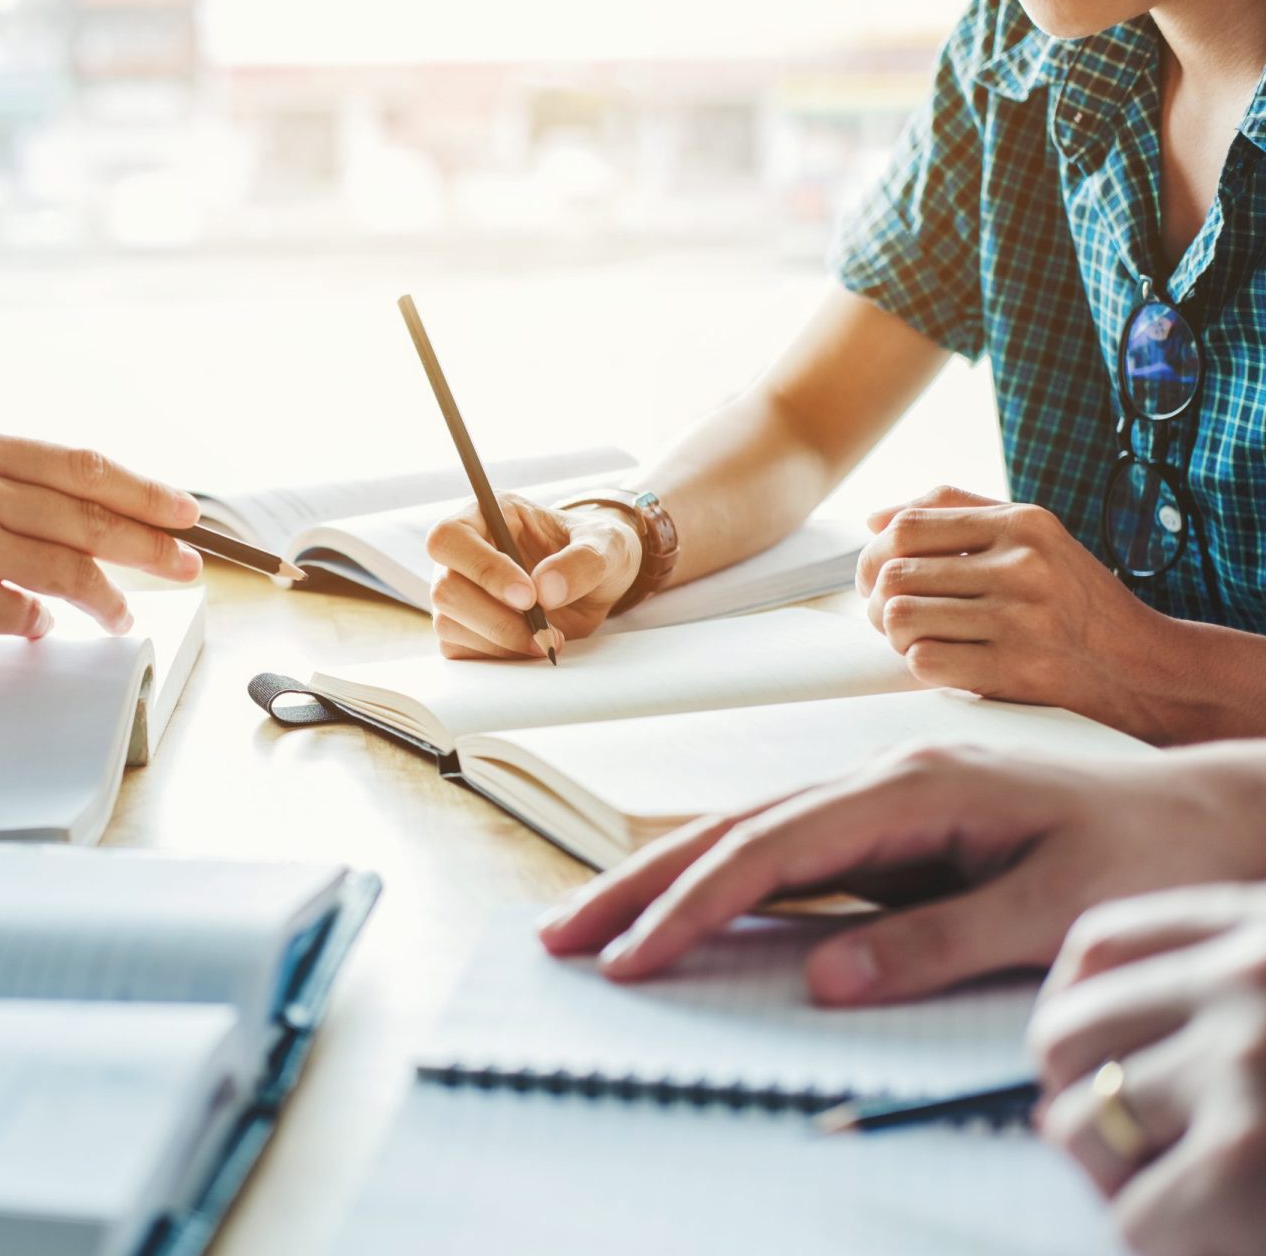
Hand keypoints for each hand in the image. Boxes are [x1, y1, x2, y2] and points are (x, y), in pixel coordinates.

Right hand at [0, 427, 202, 673]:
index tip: (182, 511)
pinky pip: (30, 615)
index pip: (78, 465)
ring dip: (110, 598)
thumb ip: (2, 483)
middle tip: (190, 565)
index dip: (141, 490)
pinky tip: (39, 627)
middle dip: (151, 543)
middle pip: (89, 514)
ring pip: (72, 568)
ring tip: (125, 616)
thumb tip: (97, 507)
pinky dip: (44, 625)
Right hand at [424, 494, 639, 658]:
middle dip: (496, 618)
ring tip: (547, 639)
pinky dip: (497, 656)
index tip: (529, 597)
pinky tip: (530, 648)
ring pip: (448, 624)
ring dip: (500, 641)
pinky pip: (459, 650)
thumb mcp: (608, 545)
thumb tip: (546, 591)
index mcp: (487, 516)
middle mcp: (463, 553)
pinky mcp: (464, 628)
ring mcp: (459, 592)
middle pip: (445, 588)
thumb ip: (583, 560)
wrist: (599, 582)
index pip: (450, 537)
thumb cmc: (596, 549)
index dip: (482, 569)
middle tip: (544, 629)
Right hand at [534, 742, 1265, 1005]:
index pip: (771, 850)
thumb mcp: (1054, 909)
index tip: (631, 960)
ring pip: (746, 829)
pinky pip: (784, 846)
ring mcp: (881, 794)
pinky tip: (686, 906)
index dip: (692, 906)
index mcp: (911, 789)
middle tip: (558, 935)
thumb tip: (825, 978)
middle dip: (638, 883)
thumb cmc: (1144, 853)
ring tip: (592, 921)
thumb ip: (938, 942)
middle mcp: (880, 778)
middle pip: (731, 827)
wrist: (1211, 809)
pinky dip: (721, 877)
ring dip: (664, 876)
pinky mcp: (891, 820)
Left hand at [857, 485, 1172, 736]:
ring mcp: (1020, 619)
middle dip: (877, 601)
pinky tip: (944, 660)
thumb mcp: (1032, 537)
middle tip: (888, 616)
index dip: (873, 554)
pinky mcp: (1015, 669)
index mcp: (1022, 524)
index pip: (909, 527)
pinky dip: (920, 664)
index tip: (874, 577)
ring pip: (901, 618)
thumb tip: (874, 518)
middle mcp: (1022, 566)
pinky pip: (924, 661)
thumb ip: (955, 514)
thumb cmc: (1071, 597)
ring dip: (895, 635)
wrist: (1140, 662)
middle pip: (896, 575)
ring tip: (916, 638)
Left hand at [1030, 885, 1265, 1255]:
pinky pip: (1136, 1213)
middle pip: (1065, 1034)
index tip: (1089, 1064)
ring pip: (1085, 1125)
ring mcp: (1244, 1062)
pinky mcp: (1243, 1158)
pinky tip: (1230, 1238)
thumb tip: (1080, 1059)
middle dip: (1083, 1107)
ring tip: (1203, 1202)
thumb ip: (1219, 1000)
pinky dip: (1173, 1241)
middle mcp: (1248, 978)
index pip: (1102, 944)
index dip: (1074, 1012)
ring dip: (1126, 1182)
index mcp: (1264, 927)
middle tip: (1142, 1159)